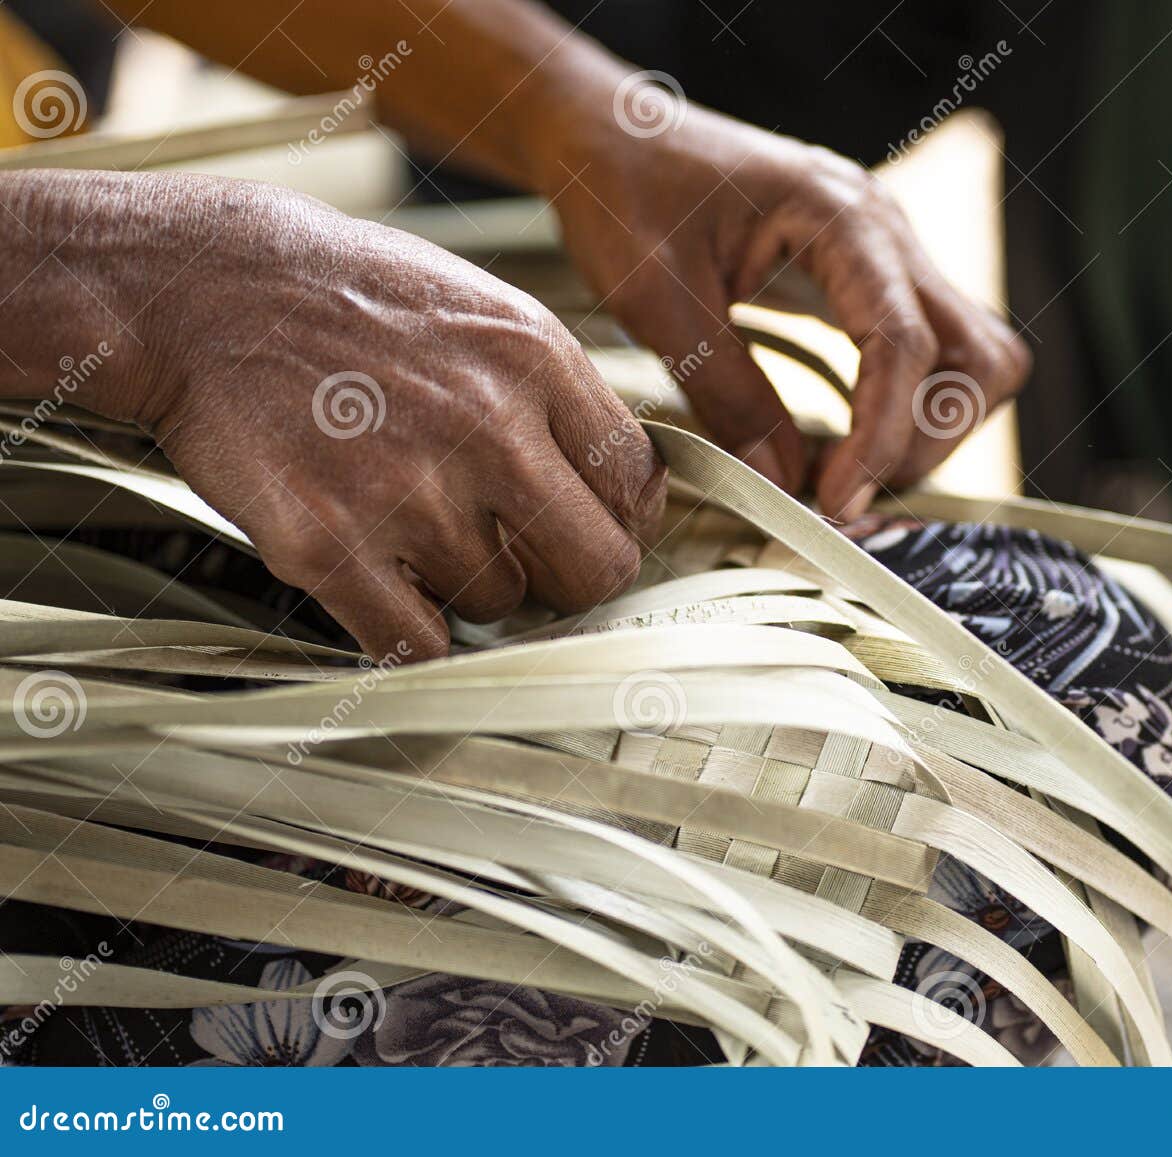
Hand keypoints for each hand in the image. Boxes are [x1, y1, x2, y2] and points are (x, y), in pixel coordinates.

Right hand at [114, 177, 663, 659]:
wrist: (200, 288)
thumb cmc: (343, 297)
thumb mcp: (482, 309)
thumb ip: (559, 396)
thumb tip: (623, 488)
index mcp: (535, 358)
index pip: (635, 485)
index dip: (618, 519)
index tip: (587, 525)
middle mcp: (488, 426)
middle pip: (595, 568)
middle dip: (565, 576)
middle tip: (521, 557)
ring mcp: (408, 490)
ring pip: (499, 604)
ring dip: (464, 584)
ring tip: (407, 521)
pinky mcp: (328, 545)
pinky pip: (418, 644)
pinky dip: (407, 631)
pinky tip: (381, 581)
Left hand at [533, 74, 1030, 520]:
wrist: (608, 134)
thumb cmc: (624, 189)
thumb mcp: (655, 300)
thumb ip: (725, 392)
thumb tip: (782, 483)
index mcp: (839, 217)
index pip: (904, 343)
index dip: (879, 438)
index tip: (835, 501)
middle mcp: (884, 232)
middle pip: (978, 355)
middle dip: (925, 439)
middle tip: (848, 486)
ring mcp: (886, 255)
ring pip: (969, 359)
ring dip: (922, 428)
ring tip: (842, 471)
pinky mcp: (868, 281)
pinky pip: (923, 354)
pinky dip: (896, 409)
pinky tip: (834, 441)